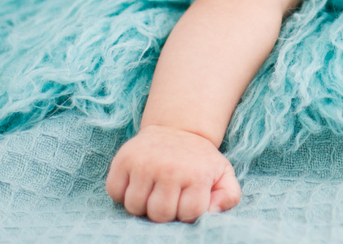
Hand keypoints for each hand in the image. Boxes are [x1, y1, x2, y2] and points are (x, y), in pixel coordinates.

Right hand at [106, 124, 240, 222]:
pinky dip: (122, 193)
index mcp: (197, 175)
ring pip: (134, 207)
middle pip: (159, 214)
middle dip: (164, 211)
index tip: (187, 199)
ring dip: (142, 204)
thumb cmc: (200, 160)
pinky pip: (114, 192)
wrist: (178, 128)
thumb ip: (228, 196)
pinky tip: (138, 183)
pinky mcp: (123, 159)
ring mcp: (144, 163)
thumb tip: (212, 211)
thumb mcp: (223, 173)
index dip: (187, 212)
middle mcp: (170, 169)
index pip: (188, 214)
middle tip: (169, 196)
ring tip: (153, 190)